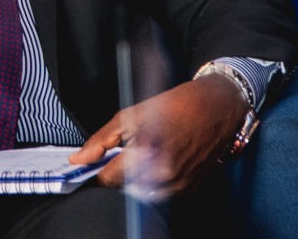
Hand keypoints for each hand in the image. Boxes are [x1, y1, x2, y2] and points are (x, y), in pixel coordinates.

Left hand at [69, 74, 245, 200]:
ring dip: (135, 178)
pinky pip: (161, 192)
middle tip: (122, 151)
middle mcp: (165, 172)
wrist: (218, 107)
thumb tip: (79, 158)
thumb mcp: (132, 114)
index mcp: (148, 151)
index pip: (108, 177)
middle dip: (117, 172)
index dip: (97, 169)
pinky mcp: (189, 188)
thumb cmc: (176, 105)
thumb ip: (102, 139)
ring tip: (143, 152)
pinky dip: (153, 180)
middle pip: (124, 187)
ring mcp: (179, 183)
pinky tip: (159, 159)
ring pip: (142, 192)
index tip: (93, 162)